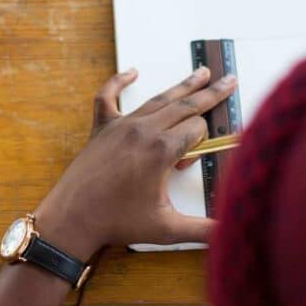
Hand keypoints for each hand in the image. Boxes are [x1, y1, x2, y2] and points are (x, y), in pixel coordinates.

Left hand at [34, 67, 236, 259]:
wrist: (73, 218)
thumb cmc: (118, 222)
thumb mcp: (167, 229)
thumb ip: (204, 230)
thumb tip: (231, 233)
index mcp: (161, 150)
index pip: (197, 131)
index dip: (203, 144)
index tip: (193, 160)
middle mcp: (143, 131)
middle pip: (185, 105)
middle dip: (210, 93)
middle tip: (229, 79)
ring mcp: (121, 126)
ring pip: (157, 99)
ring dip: (181, 85)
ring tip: (201, 72)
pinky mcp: (102, 127)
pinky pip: (108, 96)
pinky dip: (119, 81)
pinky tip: (131, 72)